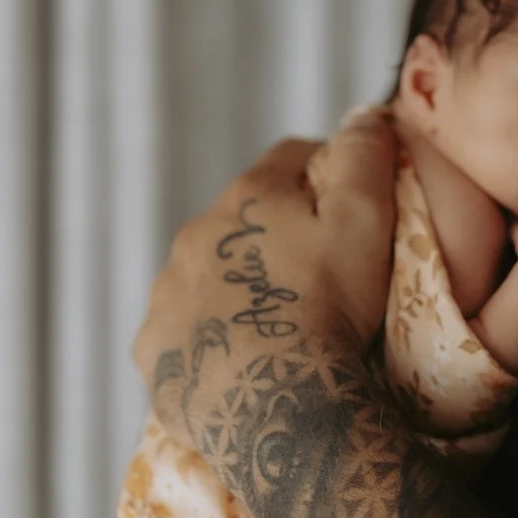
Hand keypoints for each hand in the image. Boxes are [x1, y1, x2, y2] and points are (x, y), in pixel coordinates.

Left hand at [132, 107, 399, 453]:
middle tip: (317, 273)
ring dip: (233, 288)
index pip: (288, 160)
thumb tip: (363, 113)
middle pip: (240, 221)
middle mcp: (192, 237)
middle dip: (273, 235)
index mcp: (246, 199)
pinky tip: (237, 362)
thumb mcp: (365, 221)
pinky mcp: (152, 352)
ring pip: (204, 276)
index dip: (323, 171)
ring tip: (276, 324)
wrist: (280, 404)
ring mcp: (165, 296)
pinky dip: (207, 340)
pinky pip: (180, 334)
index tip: (349, 198)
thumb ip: (364, 158)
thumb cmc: (330, 307)